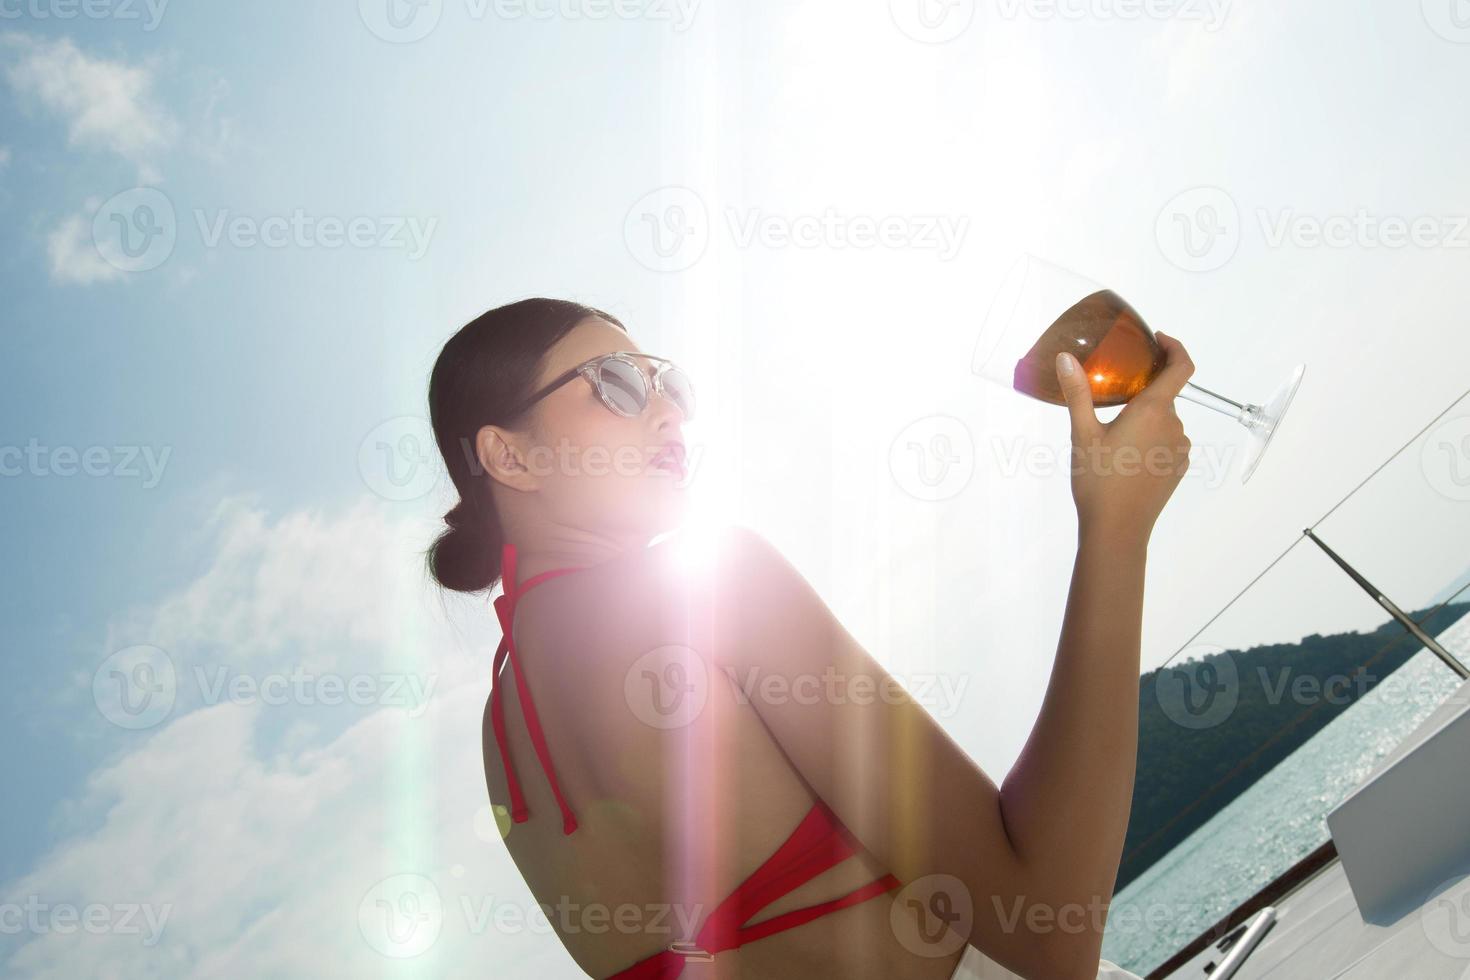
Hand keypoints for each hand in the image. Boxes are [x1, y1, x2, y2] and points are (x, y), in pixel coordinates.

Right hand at [1054, 331, 1194, 541]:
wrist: (1117, 529)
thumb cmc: (1098, 480)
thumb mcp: (1082, 434)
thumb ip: (1077, 393)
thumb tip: (1065, 358)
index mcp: (1153, 411)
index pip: (1182, 367)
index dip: (1176, 347)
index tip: (1159, 340)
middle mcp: (1174, 425)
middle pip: (1164, 397)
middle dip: (1141, 396)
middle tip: (1109, 408)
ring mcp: (1180, 448)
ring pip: (1164, 421)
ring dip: (1144, 421)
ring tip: (1113, 440)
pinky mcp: (1179, 468)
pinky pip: (1167, 442)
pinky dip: (1150, 441)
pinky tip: (1125, 459)